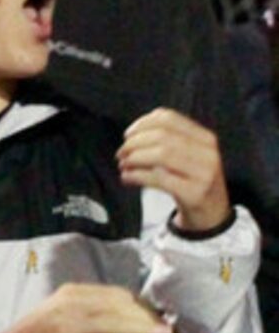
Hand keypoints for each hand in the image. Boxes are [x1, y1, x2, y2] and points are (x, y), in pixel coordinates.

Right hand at [0, 281, 175, 332]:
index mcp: (70, 293)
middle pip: (118, 308)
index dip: (139, 305)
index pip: (115, 294)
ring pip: (114, 325)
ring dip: (141, 332)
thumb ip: (89, 308)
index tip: (155, 315)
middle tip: (167, 329)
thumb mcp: (60, 310)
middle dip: (146, 318)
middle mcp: (70, 306)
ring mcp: (68, 327)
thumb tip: (133, 315)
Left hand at [121, 108, 231, 233]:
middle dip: (134, 143)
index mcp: (205, 138)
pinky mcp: (195, 193)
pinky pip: (159, 178)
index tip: (127, 135)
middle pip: (162, 136)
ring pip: (161, 155)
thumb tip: (132, 133)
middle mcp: (208, 153)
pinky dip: (137, 175)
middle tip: (121, 153)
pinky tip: (127, 178)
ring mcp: (204, 174)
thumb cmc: (192, 180)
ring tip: (124, 165)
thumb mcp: (188, 155)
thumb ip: (166, 139)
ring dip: (134, 158)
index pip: (169, 119)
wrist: (211, 213)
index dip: (142, 124)